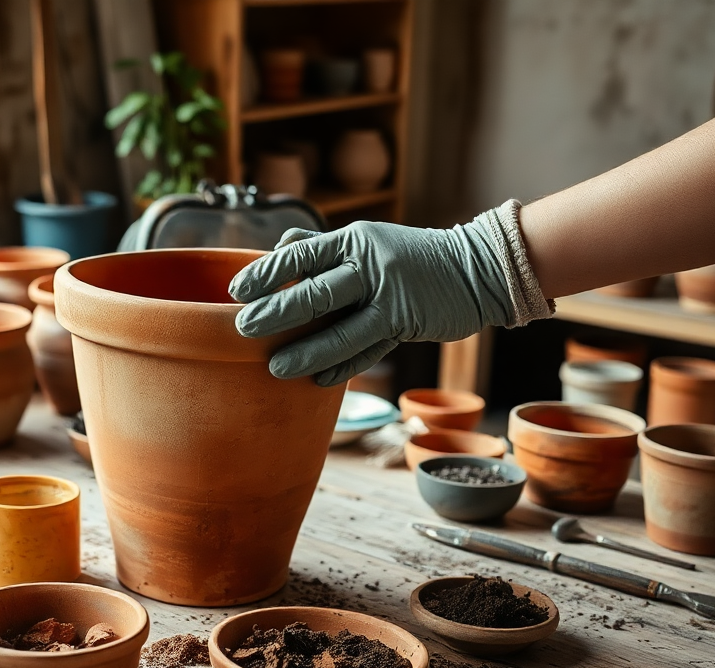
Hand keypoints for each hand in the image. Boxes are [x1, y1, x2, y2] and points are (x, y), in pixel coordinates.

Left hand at [230, 217, 524, 385]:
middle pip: (314, 291)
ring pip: (339, 329)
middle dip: (275, 313)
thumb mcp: (368, 241)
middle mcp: (369, 263)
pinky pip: (367, 349)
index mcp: (353, 239)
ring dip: (305, 351)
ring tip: (274, 368)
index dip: (265, 272)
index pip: (299, 253)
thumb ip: (323, 246)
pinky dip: (342, 367)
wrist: (478, 268)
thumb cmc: (411, 258)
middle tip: (243, 329)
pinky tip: (318, 381)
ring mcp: (390, 294)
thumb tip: (281, 242)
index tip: (236, 290)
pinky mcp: (407, 321)